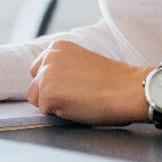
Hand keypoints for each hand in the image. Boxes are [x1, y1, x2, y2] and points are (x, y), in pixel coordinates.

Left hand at [27, 40, 152, 125]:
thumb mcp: (82, 63)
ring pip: (37, 99)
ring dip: (53, 105)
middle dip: (49, 94)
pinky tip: (79, 106)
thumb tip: (54, 83)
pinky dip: (60, 113)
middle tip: (75, 96)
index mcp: (57, 48)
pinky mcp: (48, 93)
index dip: (54, 83)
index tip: (72, 87)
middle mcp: (48, 57)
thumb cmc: (113, 81)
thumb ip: (64, 68)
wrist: (127, 89)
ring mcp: (46, 75)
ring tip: (78, 101)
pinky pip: (46, 111)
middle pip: (34, 84)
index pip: (39, 70)